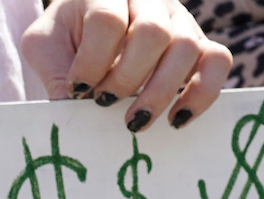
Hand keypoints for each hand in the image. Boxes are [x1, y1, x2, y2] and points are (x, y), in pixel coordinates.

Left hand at [21, 0, 231, 131]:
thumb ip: (52, 72)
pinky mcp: (199, 42)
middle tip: (104, 103)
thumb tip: (70, 115)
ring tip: (133, 122)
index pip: (107, 21)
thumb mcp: (45, 47)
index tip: (77, 90)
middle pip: (153, 33)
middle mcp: (148, 0)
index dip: (92, 62)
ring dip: (159, 92)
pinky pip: (218, 61)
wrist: (89, 25)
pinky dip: (202, 93)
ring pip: (187, 48)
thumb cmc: (67, 36)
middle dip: (126, 78)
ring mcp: (179, 19)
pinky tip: (176, 119)